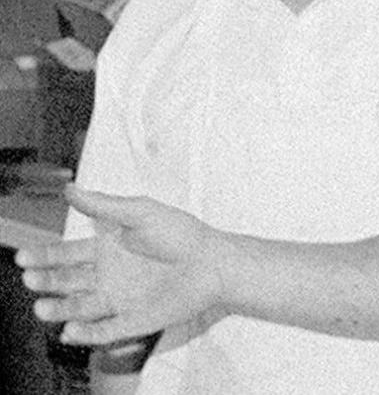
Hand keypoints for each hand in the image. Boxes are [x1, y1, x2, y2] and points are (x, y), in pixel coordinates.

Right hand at [15, 185, 225, 345]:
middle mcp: (107, 275)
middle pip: (65, 282)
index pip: (65, 254)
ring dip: (58, 309)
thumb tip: (70, 188)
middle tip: (30, 279)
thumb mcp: (140, 213)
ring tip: (42, 307)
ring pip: (77, 308)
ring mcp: (117, 299)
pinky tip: (70, 331)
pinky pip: (102, 332)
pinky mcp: (132, 321)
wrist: (213, 261)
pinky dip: (85, 333)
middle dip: (45, 281)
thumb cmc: (181, 233)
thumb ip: (104, 205)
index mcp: (106, 248)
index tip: (22, 256)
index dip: (43, 255)